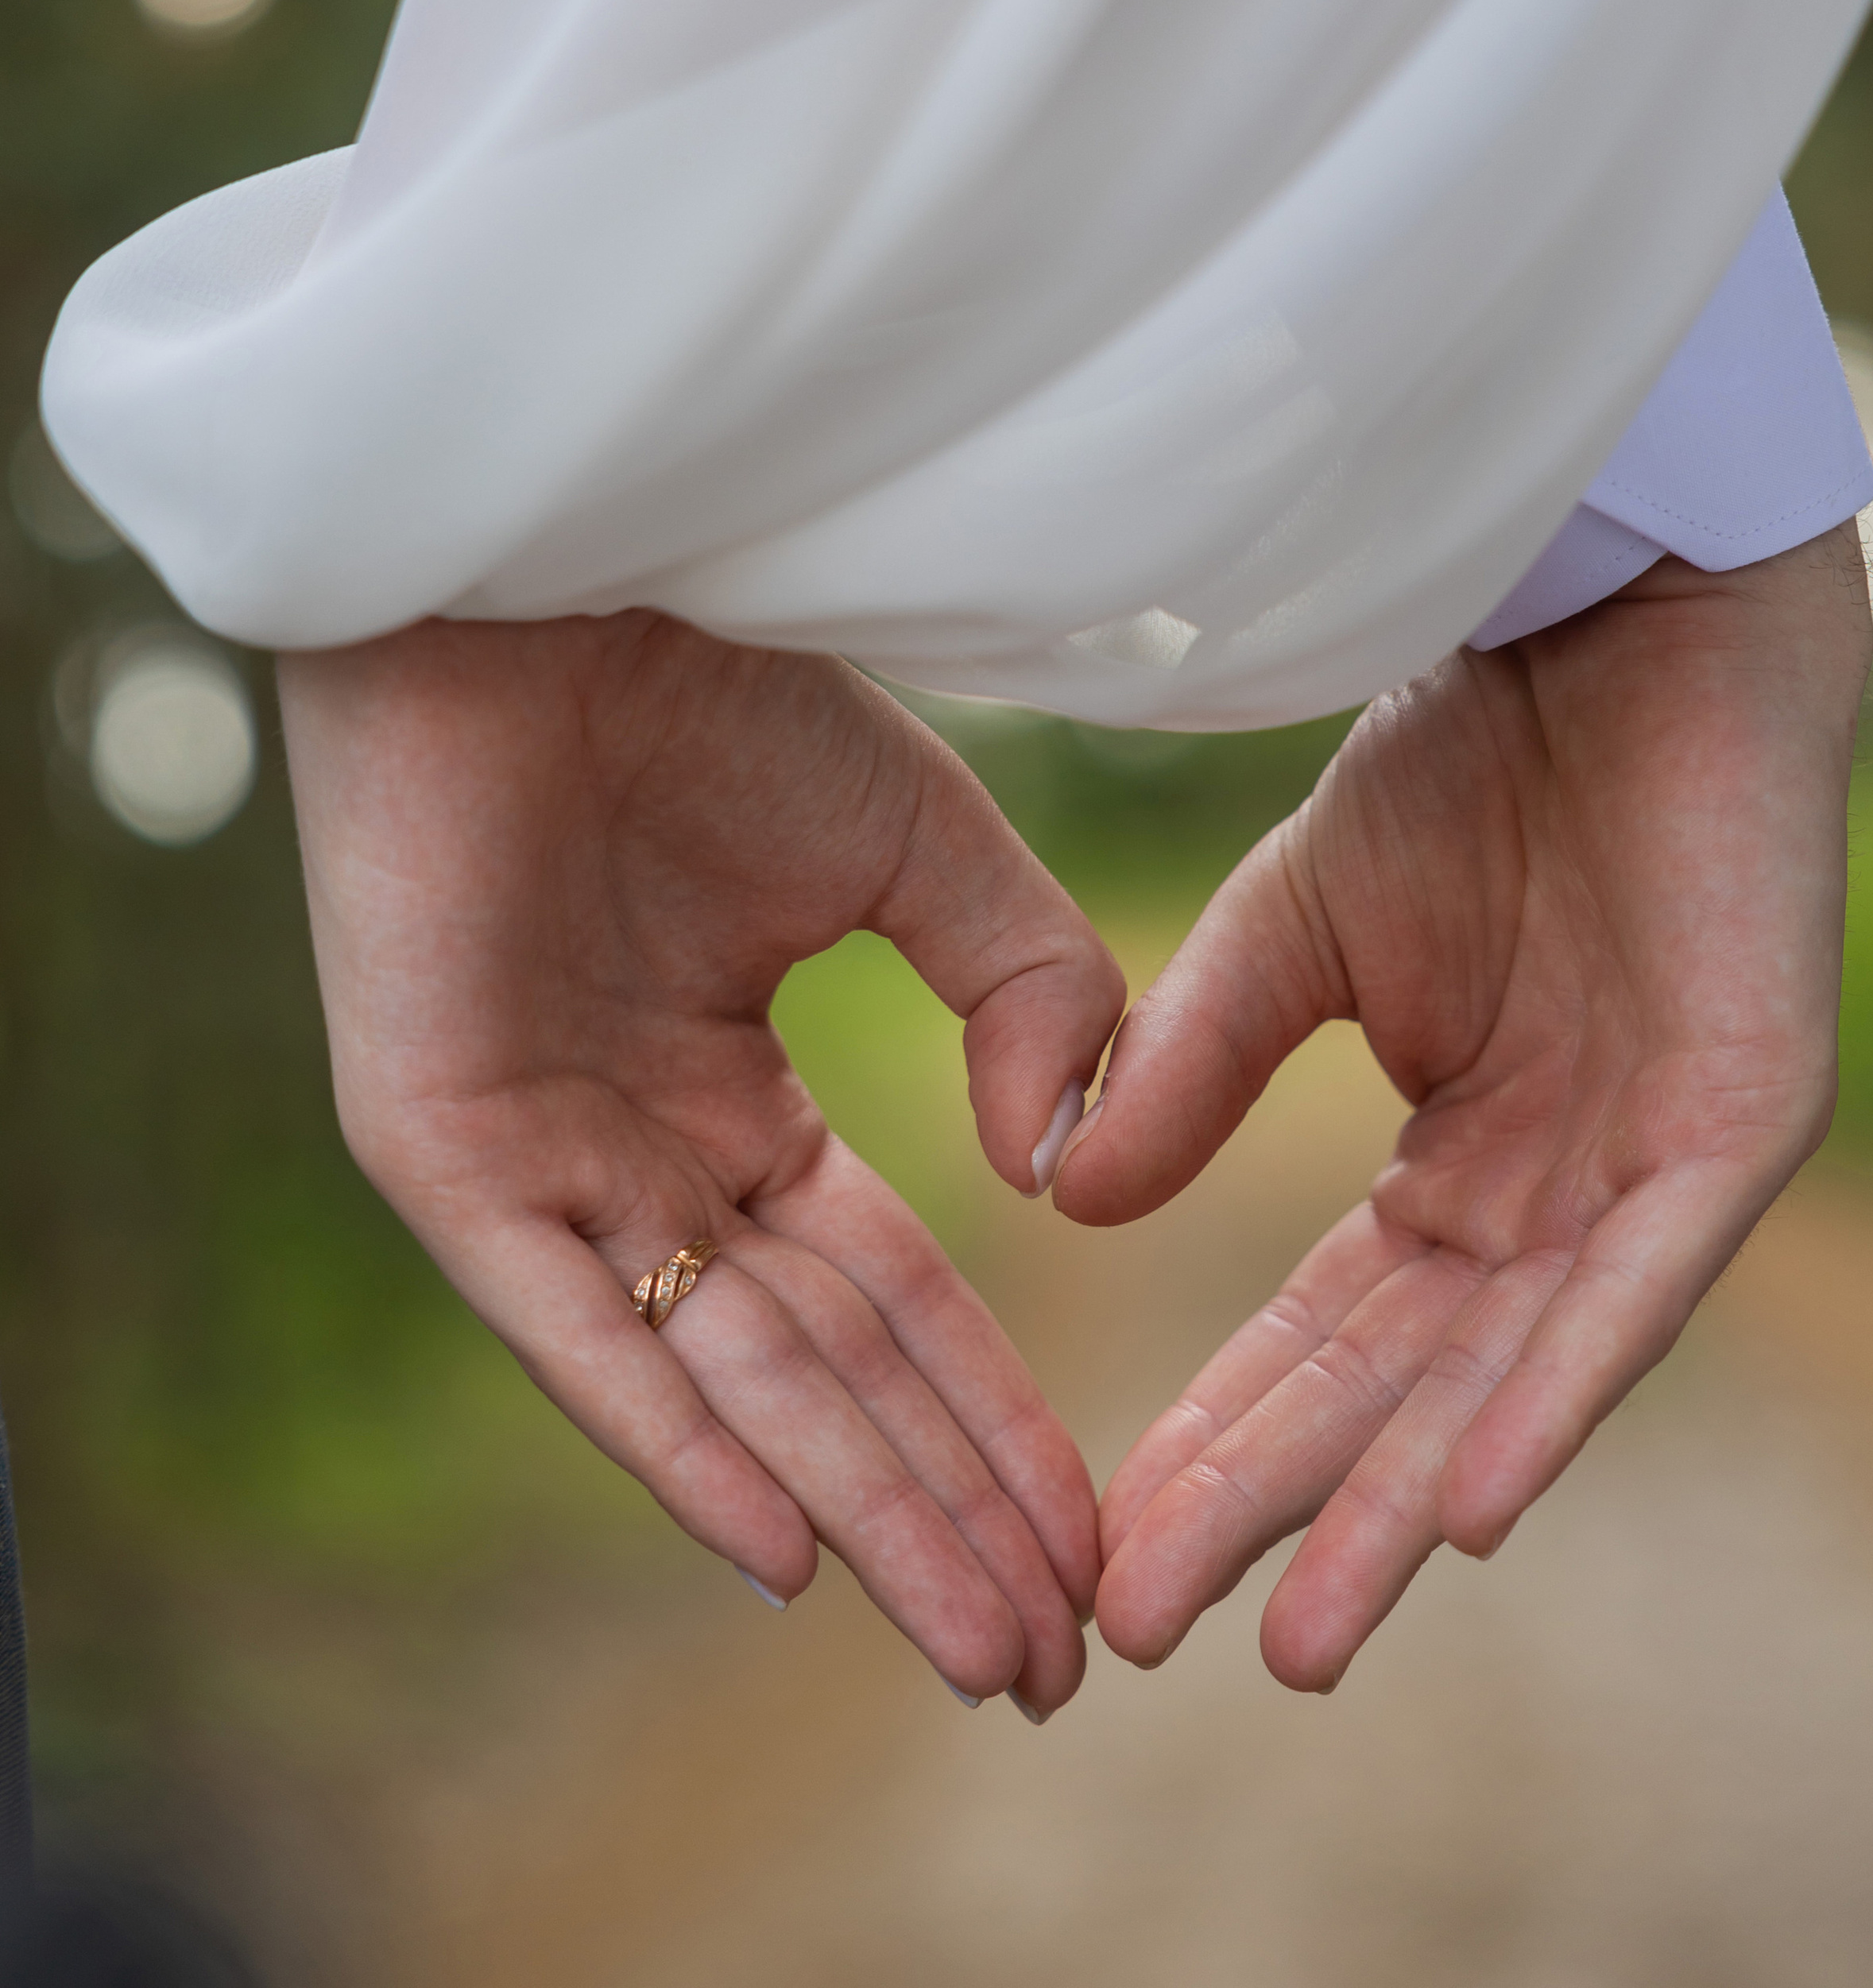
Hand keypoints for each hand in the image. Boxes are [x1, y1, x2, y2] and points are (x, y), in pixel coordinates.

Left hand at [279, 613, 1124, 1714]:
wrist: (561, 562)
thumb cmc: (725, 682)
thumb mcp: (925, 854)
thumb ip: (1028, 994)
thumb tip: (1065, 1166)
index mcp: (731, 1091)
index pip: (883, 1296)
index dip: (990, 1418)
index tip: (1087, 1533)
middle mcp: (638, 1148)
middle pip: (810, 1371)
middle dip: (935, 1511)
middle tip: (1045, 1655)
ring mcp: (540, 1154)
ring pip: (714, 1372)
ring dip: (848, 1508)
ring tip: (972, 1639)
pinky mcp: (440, 1138)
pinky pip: (562, 1322)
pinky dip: (670, 1438)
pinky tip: (782, 1554)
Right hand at [1057, 525, 1871, 1691]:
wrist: (1611, 611)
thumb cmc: (1470, 756)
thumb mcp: (1290, 931)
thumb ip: (1197, 1064)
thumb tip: (1068, 1196)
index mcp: (1464, 1157)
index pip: (1326, 1332)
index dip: (1222, 1432)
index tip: (1110, 1539)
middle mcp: (1557, 1192)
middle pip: (1405, 1384)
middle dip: (1287, 1505)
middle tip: (1160, 1628)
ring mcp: (1653, 1167)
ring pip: (1520, 1373)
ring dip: (1404, 1505)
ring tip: (1300, 1636)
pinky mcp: (1742, 1120)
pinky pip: (1645, 1285)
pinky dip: (1558, 1393)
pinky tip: (1467, 1505)